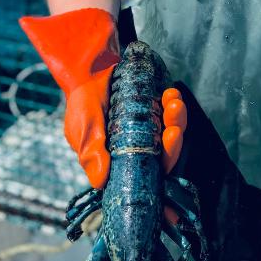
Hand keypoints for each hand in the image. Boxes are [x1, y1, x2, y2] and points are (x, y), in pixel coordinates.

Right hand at [19, 8, 188, 187]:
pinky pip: (173, 114)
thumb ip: (91, 153)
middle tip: (172, 132)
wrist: (90, 70)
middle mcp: (139, 150)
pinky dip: (174, 106)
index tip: (170, 189)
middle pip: (164, 159)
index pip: (143, 181)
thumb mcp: (82, 130)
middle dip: (172, 147)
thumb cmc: (83, 104)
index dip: (160, 188)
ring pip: (172, 136)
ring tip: (172, 103)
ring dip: (177, 123)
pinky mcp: (158, 111)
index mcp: (121, 163)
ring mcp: (151, 130)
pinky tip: (170, 94)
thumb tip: (100, 181)